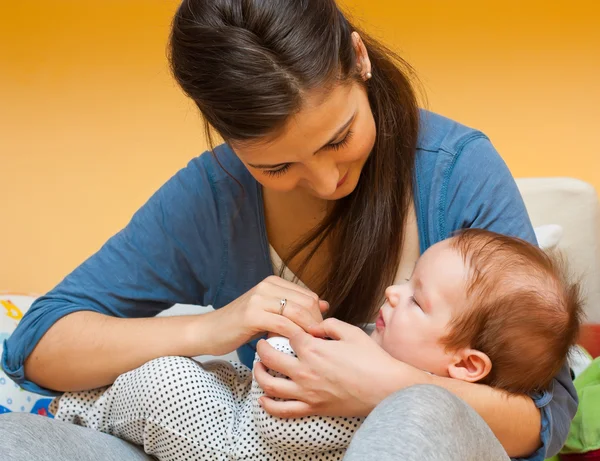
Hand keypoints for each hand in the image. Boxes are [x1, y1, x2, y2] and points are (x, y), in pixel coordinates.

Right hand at [208, 276, 327, 355]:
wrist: (208, 331)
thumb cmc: (240, 326)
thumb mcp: (269, 313)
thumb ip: (294, 308)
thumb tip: (325, 304)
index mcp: (273, 282)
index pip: (309, 296)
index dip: (319, 316)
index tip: (319, 334)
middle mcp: (267, 286)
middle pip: (306, 303)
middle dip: (316, 324)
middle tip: (317, 343)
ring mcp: (259, 298)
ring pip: (297, 312)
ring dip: (308, 331)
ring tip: (311, 347)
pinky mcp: (252, 314)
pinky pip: (283, 324)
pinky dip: (294, 335)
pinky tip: (296, 347)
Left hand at [253, 318, 431, 417]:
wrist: (386, 388)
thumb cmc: (371, 358)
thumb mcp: (351, 331)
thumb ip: (329, 324)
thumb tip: (315, 325)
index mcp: (313, 348)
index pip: (286, 332)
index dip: (280, 325)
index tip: (279, 324)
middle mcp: (305, 370)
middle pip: (270, 357)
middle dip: (261, 347)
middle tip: (261, 342)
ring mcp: (307, 392)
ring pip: (270, 384)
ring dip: (259, 374)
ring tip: (258, 367)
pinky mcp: (312, 408)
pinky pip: (283, 410)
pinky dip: (268, 405)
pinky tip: (262, 399)